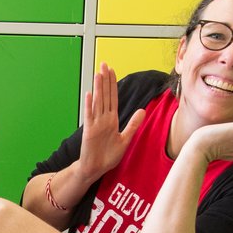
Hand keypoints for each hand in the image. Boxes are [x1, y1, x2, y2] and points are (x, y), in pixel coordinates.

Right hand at [78, 63, 145, 182]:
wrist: (95, 169)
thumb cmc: (108, 156)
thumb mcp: (125, 139)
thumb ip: (133, 124)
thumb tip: (143, 110)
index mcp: (112, 120)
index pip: (113, 98)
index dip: (113, 84)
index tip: (112, 71)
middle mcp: (103, 119)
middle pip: (105, 96)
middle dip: (105, 80)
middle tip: (104, 64)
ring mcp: (96, 124)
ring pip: (98, 102)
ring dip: (98, 88)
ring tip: (98, 74)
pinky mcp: (89, 131)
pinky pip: (90, 116)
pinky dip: (90, 105)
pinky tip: (90, 94)